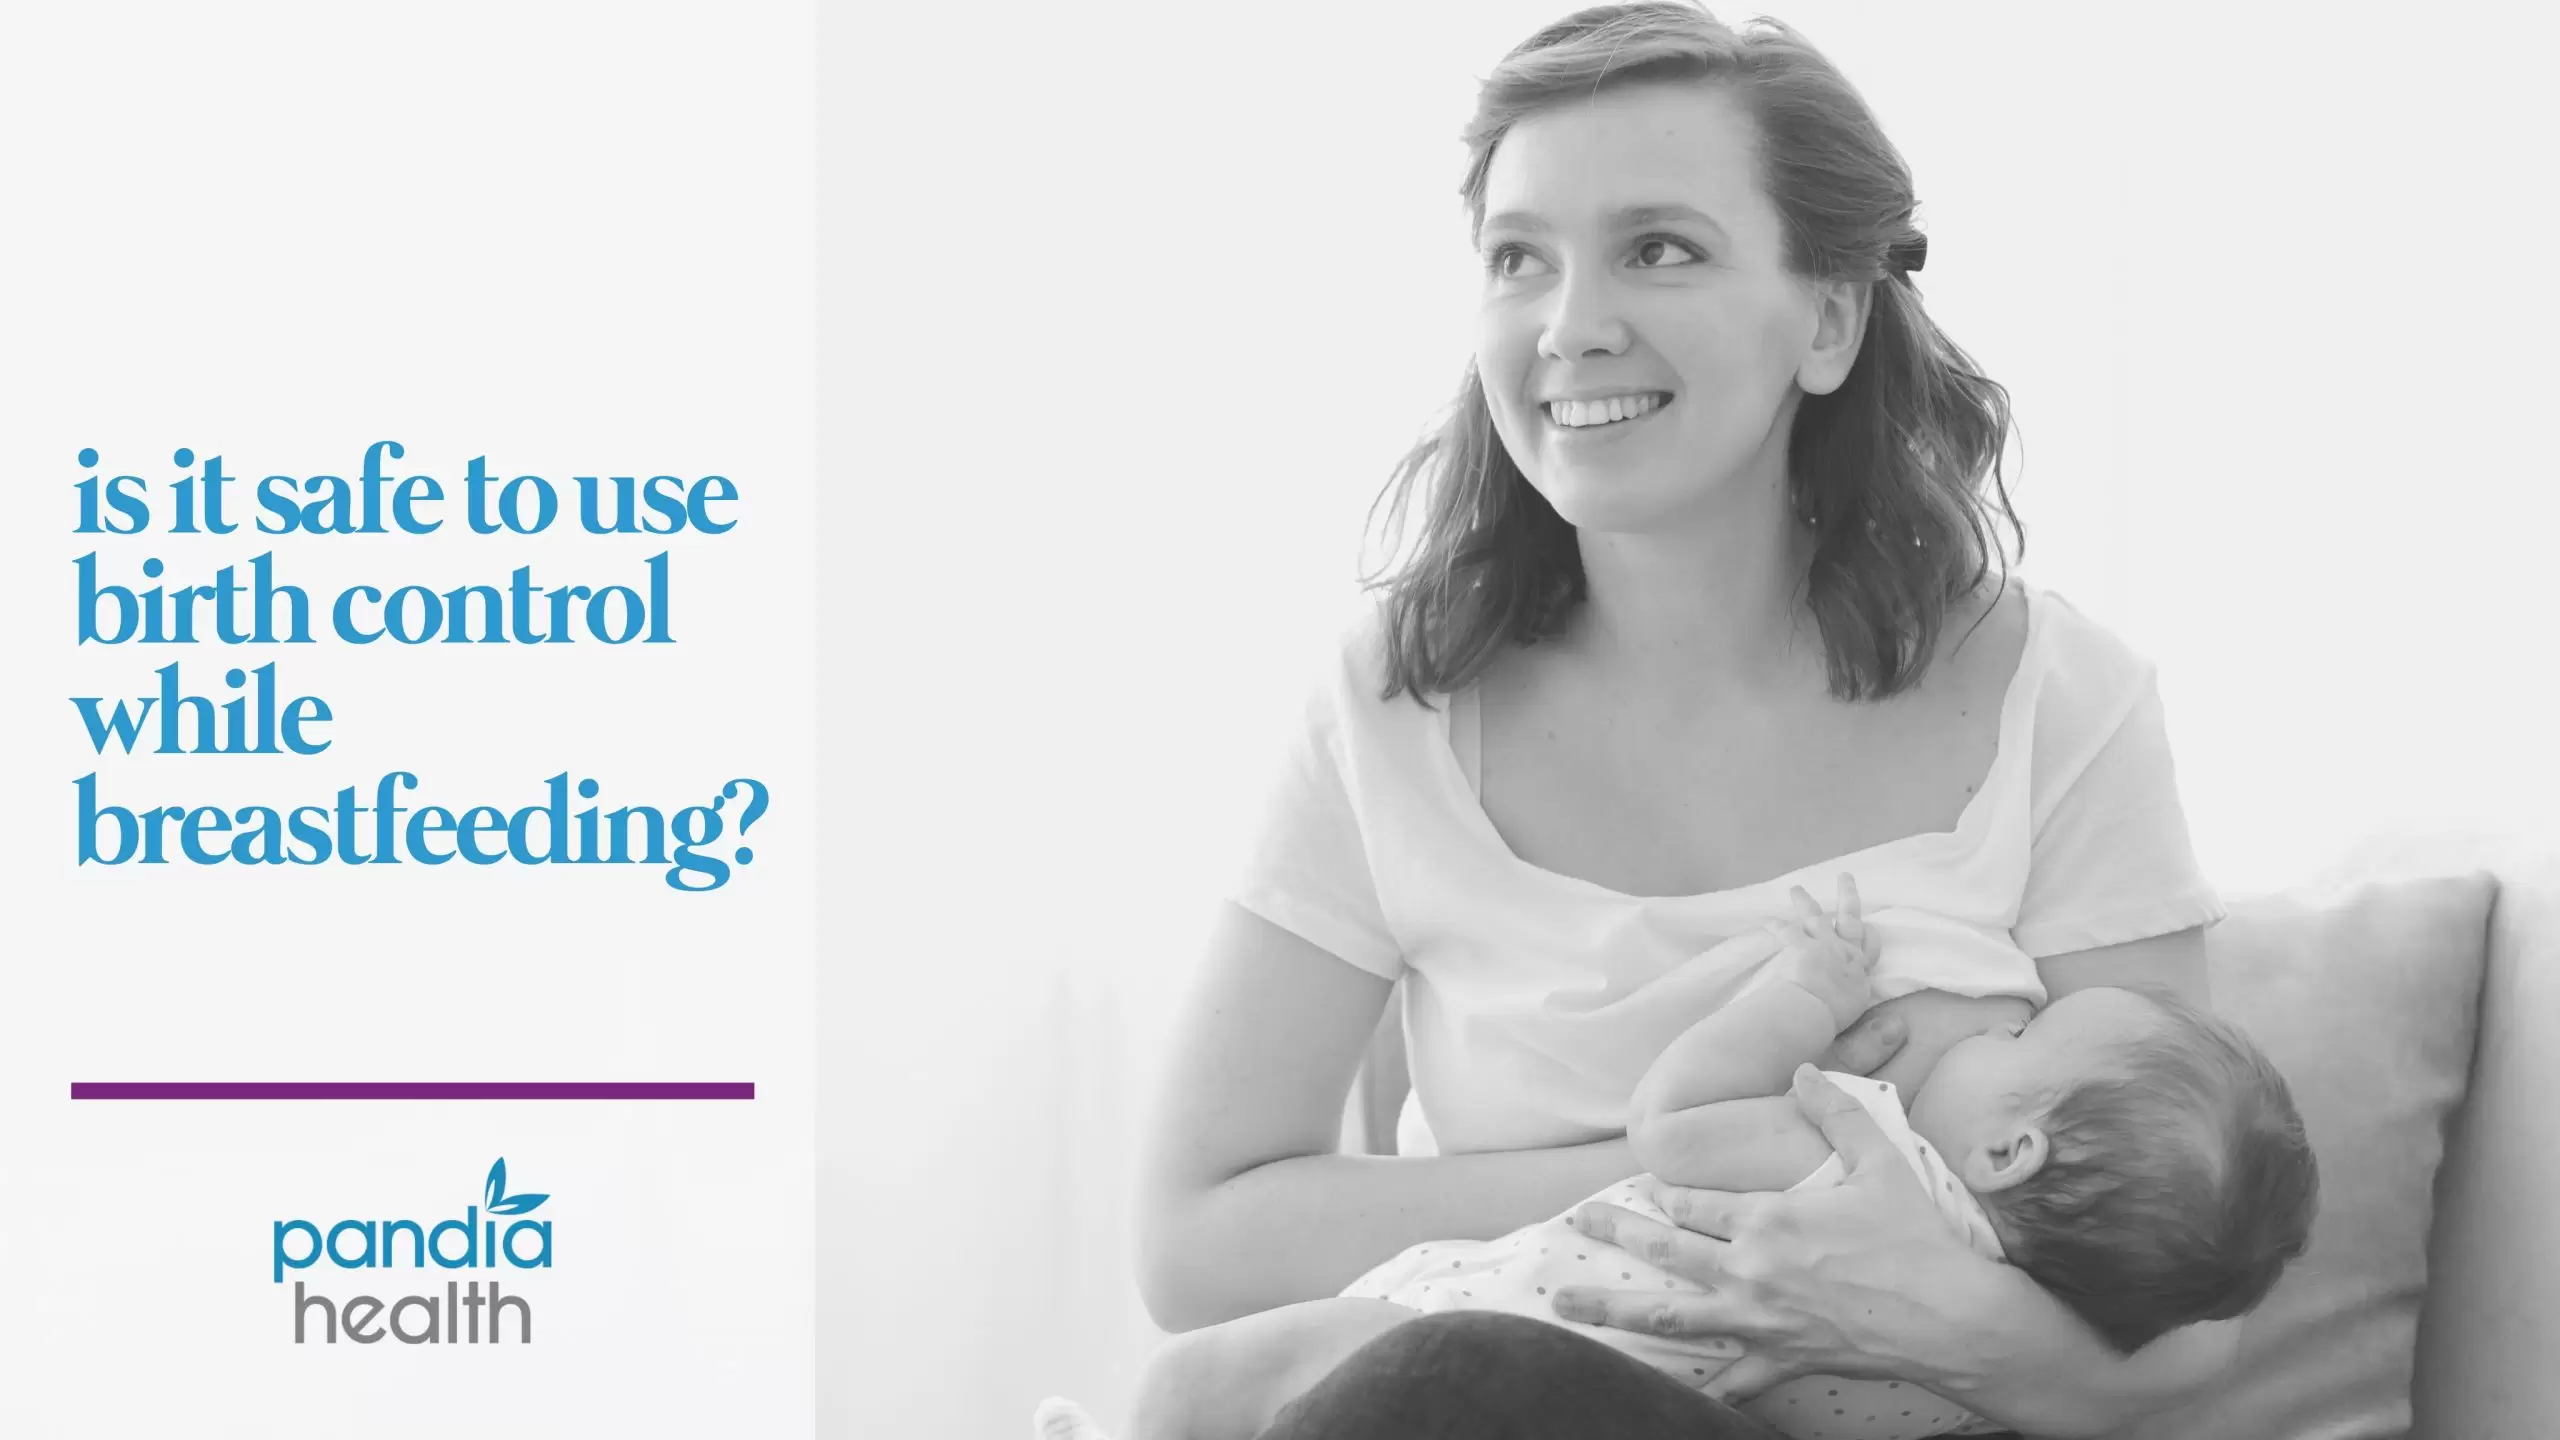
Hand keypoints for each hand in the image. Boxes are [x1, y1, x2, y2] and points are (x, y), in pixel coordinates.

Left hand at [1553, 1065, 1989, 1402]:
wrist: (1951, 1316)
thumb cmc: (1915, 1239)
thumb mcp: (1879, 1161)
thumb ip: (1836, 1111)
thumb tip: (1802, 1070)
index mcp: (1766, 1218)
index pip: (1692, 1201)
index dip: (1665, 1194)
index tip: (1646, 1191)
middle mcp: (1749, 1269)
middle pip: (1664, 1249)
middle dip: (1613, 1234)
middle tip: (1574, 1224)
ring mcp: (1759, 1320)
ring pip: (1669, 1314)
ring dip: (1610, 1308)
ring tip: (1561, 1304)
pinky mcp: (1781, 1359)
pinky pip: (1730, 1380)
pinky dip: (1698, 1386)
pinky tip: (1661, 1393)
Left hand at [1767, 877, 1880, 1030]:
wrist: (1812, 1015)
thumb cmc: (1833, 1029)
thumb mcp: (1858, 1036)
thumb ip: (1874, 1039)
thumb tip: (1900, 1029)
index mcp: (1859, 979)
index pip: (1871, 951)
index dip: (1870, 937)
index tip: (1869, 928)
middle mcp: (1846, 957)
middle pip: (1851, 921)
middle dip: (1848, 897)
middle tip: (1845, 877)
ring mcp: (1824, 946)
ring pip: (1816, 916)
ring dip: (1806, 901)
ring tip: (1796, 888)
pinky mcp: (1801, 946)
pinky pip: (1786, 931)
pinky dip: (1776, 925)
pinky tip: (1767, 920)